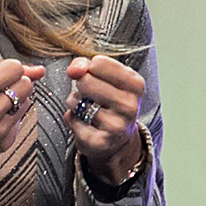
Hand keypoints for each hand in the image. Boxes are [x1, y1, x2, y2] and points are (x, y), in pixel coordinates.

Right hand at [0, 57, 42, 175]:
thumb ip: (2, 70)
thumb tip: (37, 70)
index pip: (16, 68)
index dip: (9, 69)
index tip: (2, 74)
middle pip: (26, 85)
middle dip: (15, 83)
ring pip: (26, 102)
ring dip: (14, 101)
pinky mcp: (4, 141)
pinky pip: (20, 120)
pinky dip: (10, 118)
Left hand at [63, 55, 148, 186]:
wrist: (118, 138)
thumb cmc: (110, 100)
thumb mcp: (107, 78)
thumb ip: (86, 65)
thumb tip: (72, 70)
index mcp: (136, 84)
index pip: (99, 63)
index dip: (89, 68)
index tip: (95, 77)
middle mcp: (130, 106)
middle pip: (85, 81)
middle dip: (81, 85)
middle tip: (91, 95)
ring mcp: (115, 126)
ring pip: (75, 101)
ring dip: (74, 102)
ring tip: (87, 109)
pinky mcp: (98, 142)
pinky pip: (70, 119)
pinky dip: (71, 118)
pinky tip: (84, 123)